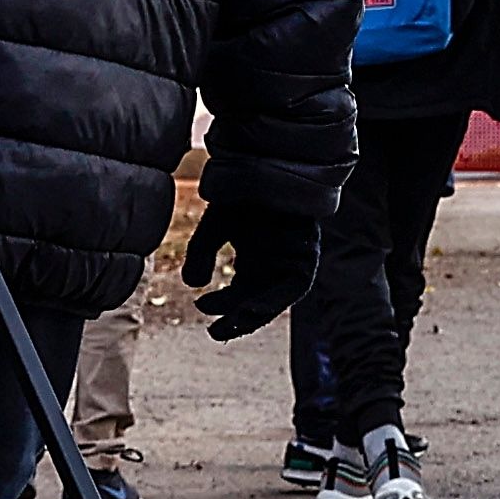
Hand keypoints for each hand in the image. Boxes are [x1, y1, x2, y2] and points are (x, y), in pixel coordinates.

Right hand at [181, 200, 319, 341]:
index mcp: (252, 263)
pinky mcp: (307, 257)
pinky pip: (295, 286)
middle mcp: (272, 268)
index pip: (237, 296)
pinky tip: (256, 305)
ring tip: (235, 322)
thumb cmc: (243, 194)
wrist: (271, 166)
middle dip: (236, 321)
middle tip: (216, 332)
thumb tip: (192, 285)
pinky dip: (277, 298)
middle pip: (255, 303)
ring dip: (256, 314)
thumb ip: (201, 253)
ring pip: (275, 300)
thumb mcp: (216, 225)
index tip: (201, 306)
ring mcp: (289, 263)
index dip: (220, 306)